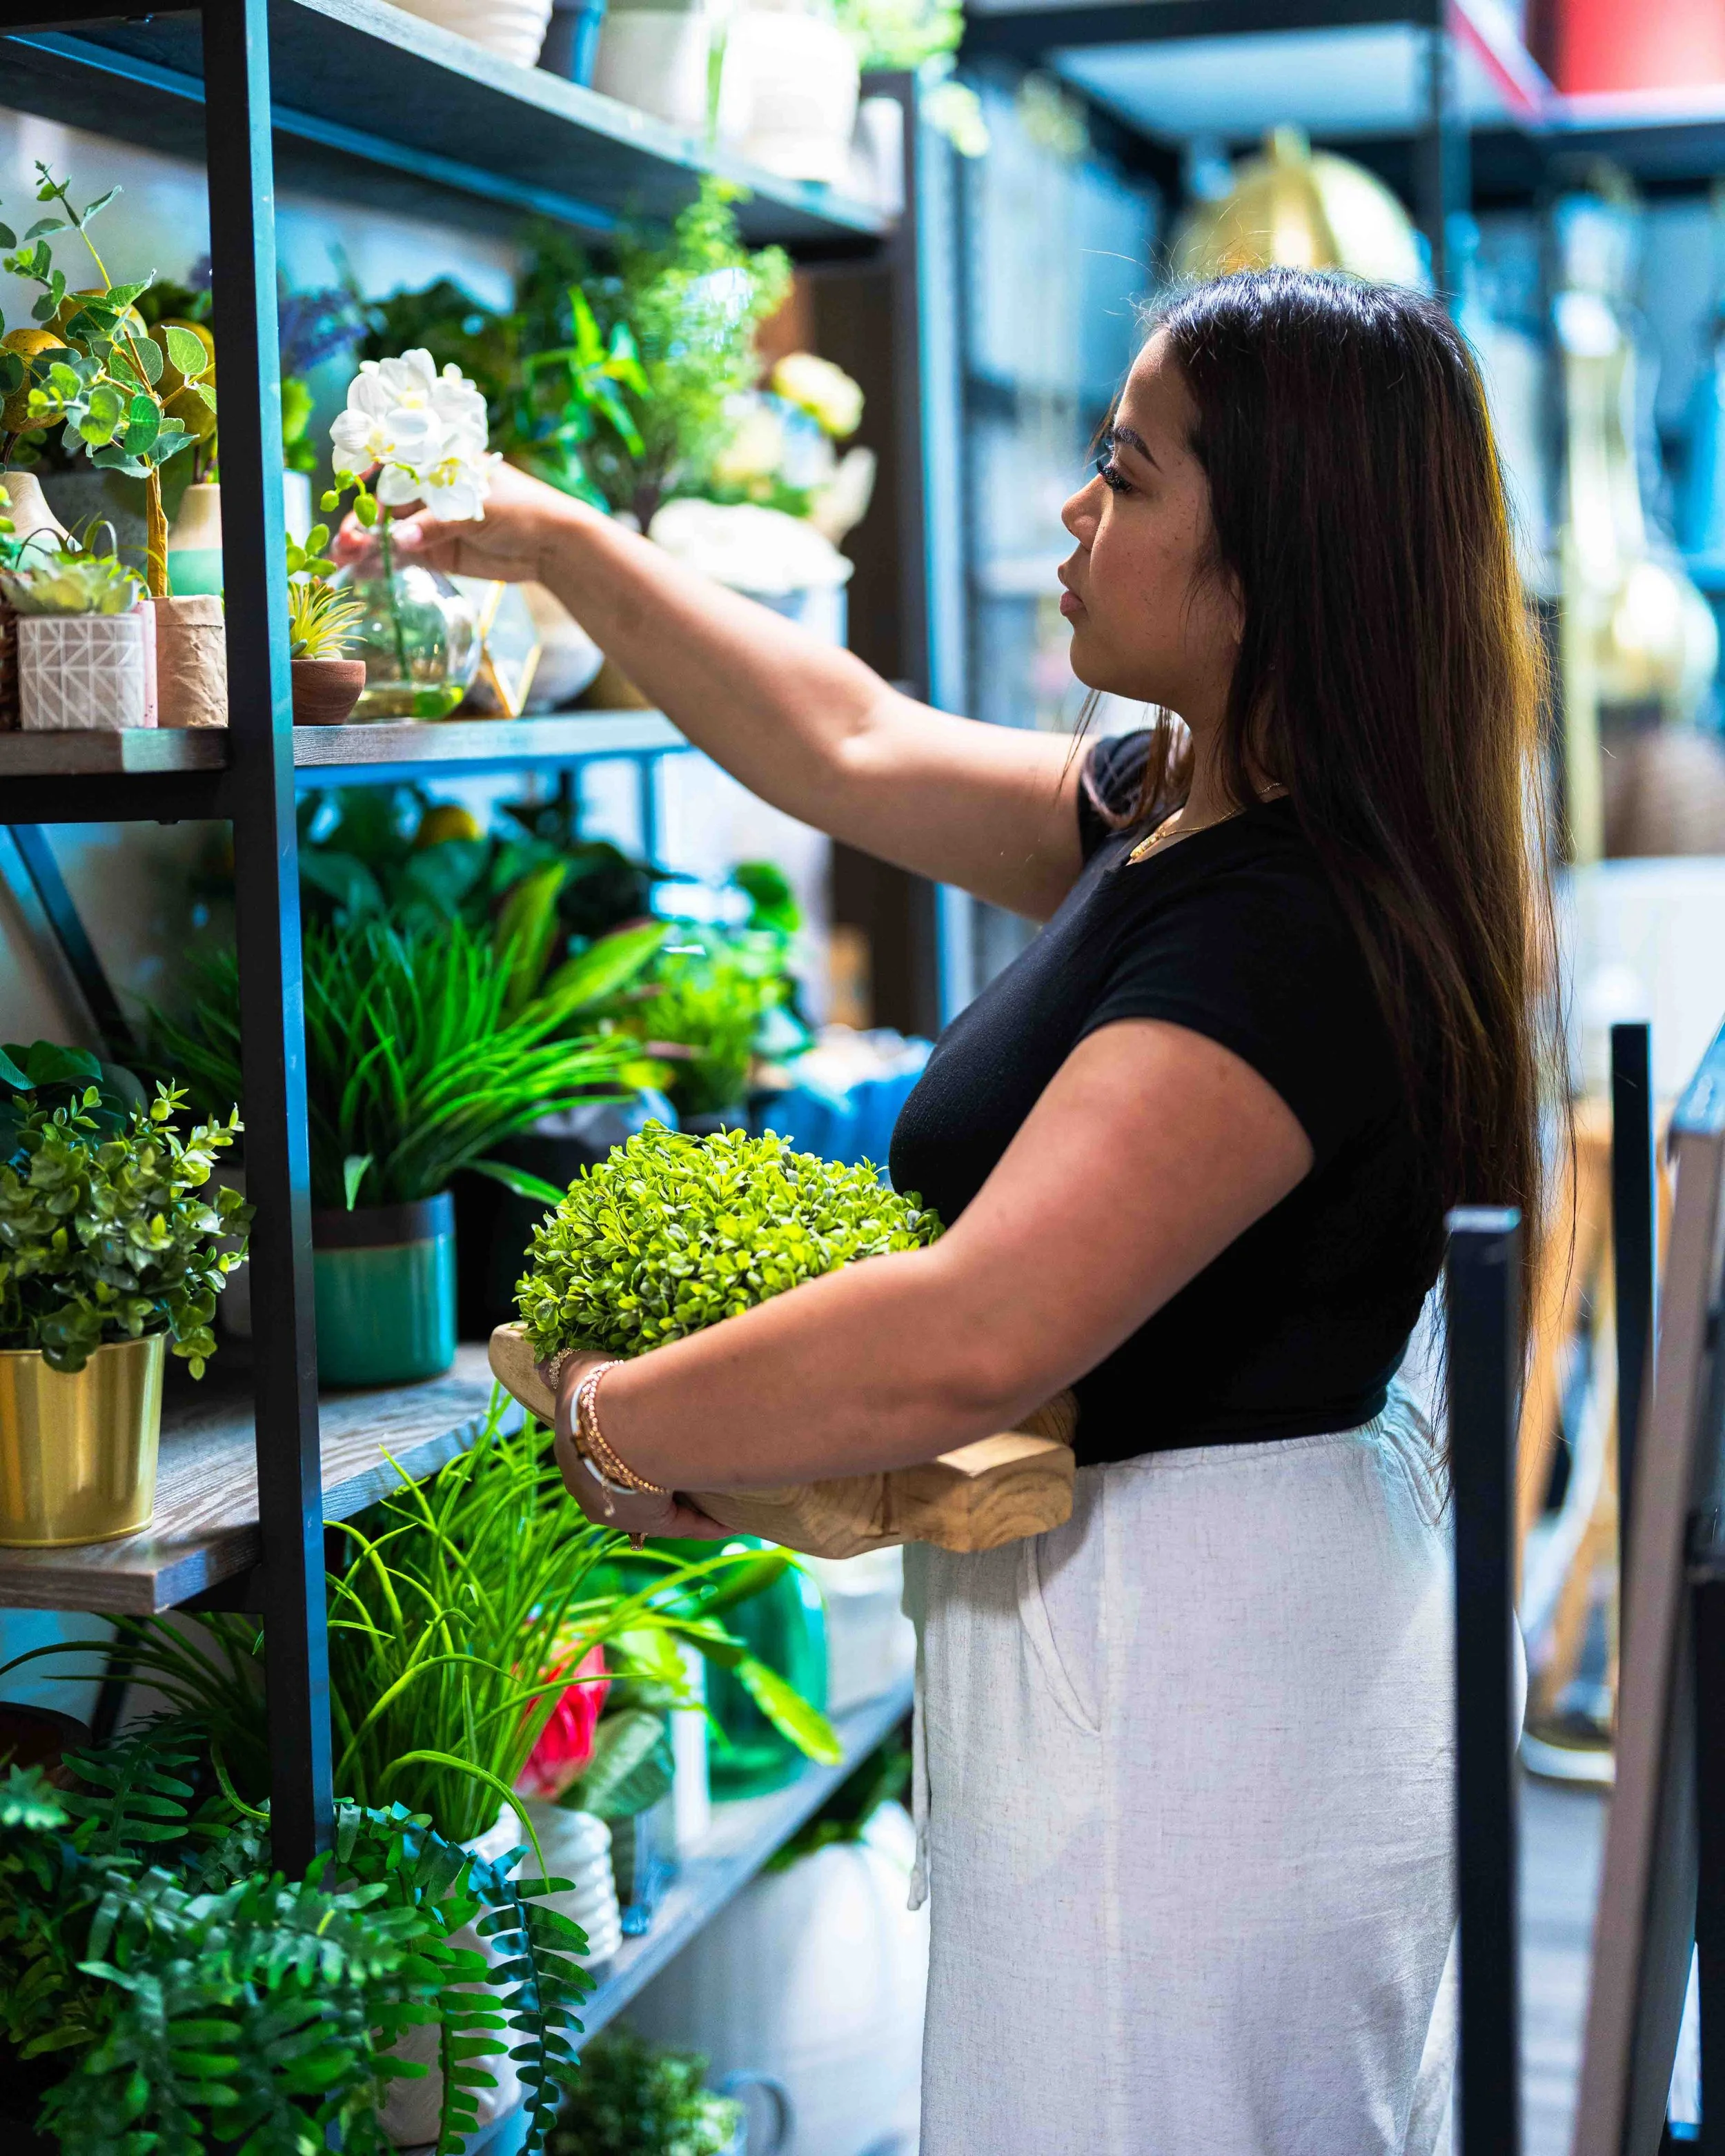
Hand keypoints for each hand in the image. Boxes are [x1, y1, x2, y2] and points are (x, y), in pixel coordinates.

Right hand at [332, 459, 590, 585]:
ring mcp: (430, 523)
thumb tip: (397, 539)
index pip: (394, 462)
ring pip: (388, 532)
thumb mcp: (475, 509)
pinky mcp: (437, 552)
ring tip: (343, 558)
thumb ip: (436, 524)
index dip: (368, 473)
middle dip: (361, 521)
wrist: (552, 546)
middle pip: (384, 503)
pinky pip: (403, 556)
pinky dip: (382, 563)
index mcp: (438, 464)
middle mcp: (428, 491)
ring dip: (364, 544)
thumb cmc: (521, 509)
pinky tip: (362, 570)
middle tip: (344, 541)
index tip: (350, 485)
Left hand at [539, 1353, 731, 1541]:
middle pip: (625, 1491)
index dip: (619, 1457)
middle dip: (648, 1485)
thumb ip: (563, 1368)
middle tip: (679, 1475)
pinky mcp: (650, 1520)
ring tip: (713, 1494)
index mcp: (575, 1458)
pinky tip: (728, 1521)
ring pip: (653, 1508)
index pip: (596, 1465)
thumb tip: (541, 1362)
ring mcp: (619, 1510)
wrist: (620, 1418)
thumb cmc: (600, 1391)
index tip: (641, 1452)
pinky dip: (704, 1524)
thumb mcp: (578, 1372)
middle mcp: (592, 1493)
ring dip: (680, 1501)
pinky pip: (681, 1525)